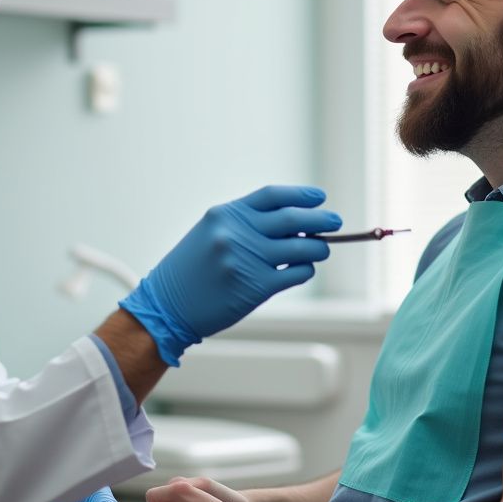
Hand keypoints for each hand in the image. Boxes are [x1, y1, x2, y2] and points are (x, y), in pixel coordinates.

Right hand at [120, 185, 340, 364]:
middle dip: (321, 218)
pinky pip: (296, 272)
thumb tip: (292, 220)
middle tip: (335, 220)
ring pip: (302, 245)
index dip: (301, 195)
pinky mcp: (257, 286)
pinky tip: (303, 268)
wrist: (167, 306)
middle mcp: (237, 233)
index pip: (272, 195)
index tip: (318, 197)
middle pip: (293, 218)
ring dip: (318, 246)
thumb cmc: (190, 270)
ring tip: (320, 248)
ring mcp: (248, 259)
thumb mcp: (209, 232)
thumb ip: (244, 223)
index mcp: (225, 214)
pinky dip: (306, 269)